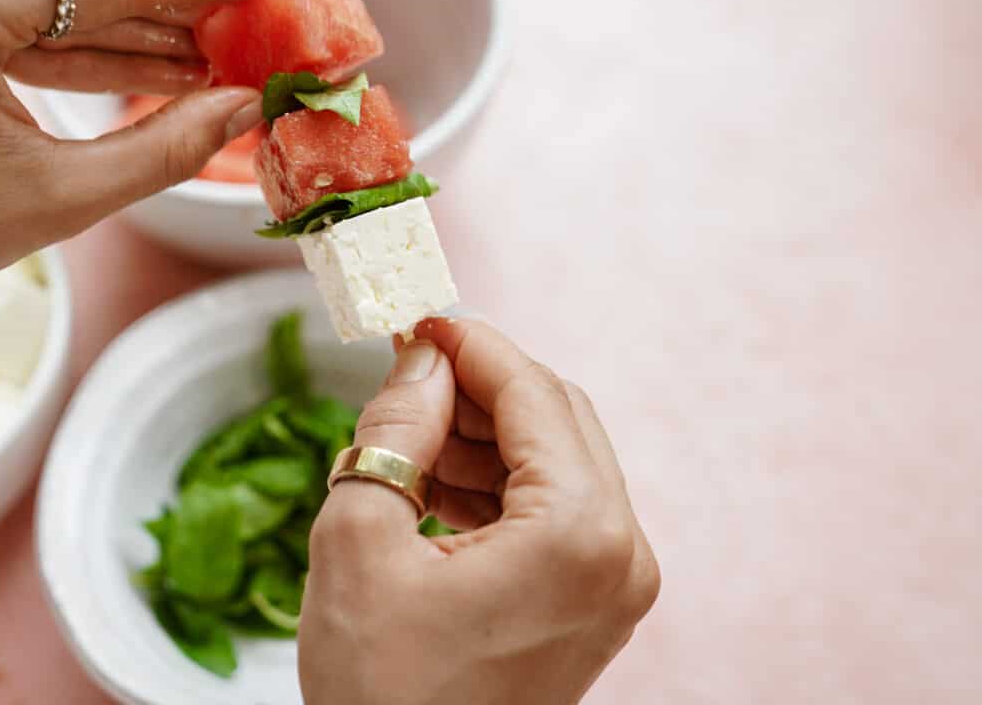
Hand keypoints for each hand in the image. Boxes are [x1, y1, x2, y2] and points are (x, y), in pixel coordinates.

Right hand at [299, 319, 659, 704]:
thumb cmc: (382, 692)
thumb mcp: (360, 543)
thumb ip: (394, 431)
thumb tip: (419, 360)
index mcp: (580, 534)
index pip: (532, 392)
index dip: (469, 343)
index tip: (415, 314)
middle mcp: (620, 553)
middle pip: (554, 419)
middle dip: (476, 385)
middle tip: (402, 367)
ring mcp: (614, 583)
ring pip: (553, 461)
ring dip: (481, 433)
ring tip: (402, 429)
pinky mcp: (592, 605)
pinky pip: (551, 511)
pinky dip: (493, 483)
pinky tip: (429, 480)